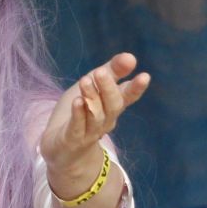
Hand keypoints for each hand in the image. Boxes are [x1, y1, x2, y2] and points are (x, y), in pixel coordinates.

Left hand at [41, 52, 149, 195]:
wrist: (62, 150)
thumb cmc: (79, 113)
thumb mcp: (93, 86)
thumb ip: (111, 71)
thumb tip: (130, 57)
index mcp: (112, 106)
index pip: (128, 97)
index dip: (136, 88)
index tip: (144, 76)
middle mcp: (105, 120)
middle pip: (113, 105)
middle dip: (108, 88)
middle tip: (101, 72)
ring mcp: (90, 132)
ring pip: (96, 115)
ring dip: (92, 98)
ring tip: (85, 81)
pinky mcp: (73, 139)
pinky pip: (78, 127)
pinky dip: (78, 114)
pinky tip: (78, 101)